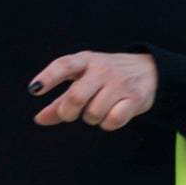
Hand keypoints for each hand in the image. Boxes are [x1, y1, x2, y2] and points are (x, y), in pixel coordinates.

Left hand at [30, 52, 157, 129]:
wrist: (150, 70)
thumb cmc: (108, 77)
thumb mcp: (83, 80)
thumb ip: (60, 100)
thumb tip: (39, 119)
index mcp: (85, 60)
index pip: (63, 66)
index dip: (48, 78)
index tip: (34, 90)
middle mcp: (102, 69)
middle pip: (76, 97)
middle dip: (69, 113)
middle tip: (73, 114)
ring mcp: (120, 83)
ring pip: (94, 113)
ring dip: (91, 119)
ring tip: (98, 110)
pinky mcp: (135, 98)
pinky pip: (113, 120)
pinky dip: (108, 124)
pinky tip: (112, 115)